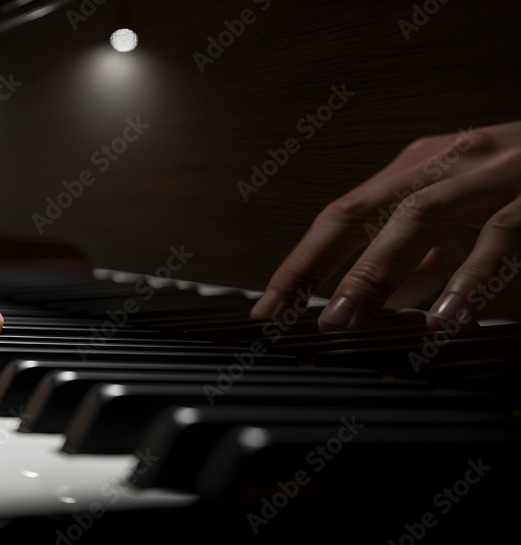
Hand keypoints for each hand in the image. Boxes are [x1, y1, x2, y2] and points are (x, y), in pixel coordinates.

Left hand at [251, 120, 520, 330]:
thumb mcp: (462, 222)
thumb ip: (420, 263)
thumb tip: (371, 310)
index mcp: (418, 167)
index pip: (342, 214)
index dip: (301, 261)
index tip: (268, 306)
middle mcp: (445, 161)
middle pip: (361, 210)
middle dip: (316, 264)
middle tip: (285, 315)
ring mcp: (492, 173)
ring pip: (419, 217)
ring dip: (377, 271)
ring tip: (347, 320)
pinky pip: (498, 237)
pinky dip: (468, 280)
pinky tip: (445, 319)